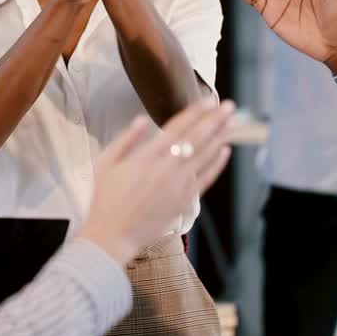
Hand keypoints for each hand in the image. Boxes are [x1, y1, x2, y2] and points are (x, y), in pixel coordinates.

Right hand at [79, 99, 233, 265]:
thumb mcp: (105, 163)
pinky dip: (217, 164)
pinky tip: (225, 151)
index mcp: (146, 157)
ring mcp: (178, 186)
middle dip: (214, 120)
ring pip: (205, 156)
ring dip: (220, 137)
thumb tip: (141, 120)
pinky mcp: (184, 201)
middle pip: (196, 138)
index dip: (194, 113)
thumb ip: (125, 140)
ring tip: (231, 122)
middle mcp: (166, 168)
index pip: (176, 128)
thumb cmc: (104, 199)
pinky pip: (206, 178)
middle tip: (228, 105)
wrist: (112, 235)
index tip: (207, 100)